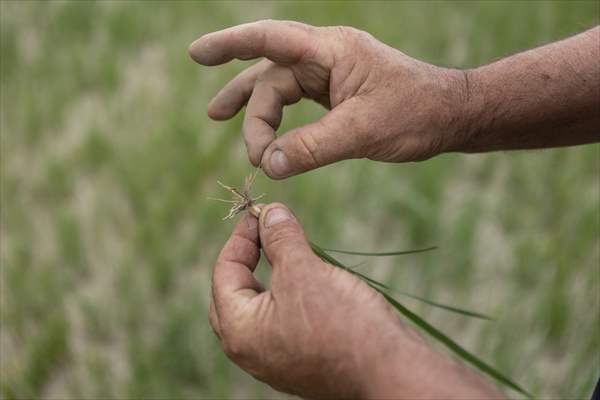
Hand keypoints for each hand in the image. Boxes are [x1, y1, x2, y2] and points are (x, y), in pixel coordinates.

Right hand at [189, 20, 467, 178]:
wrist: (451, 115)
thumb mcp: (362, 132)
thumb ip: (313, 148)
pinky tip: (267, 132)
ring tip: (217, 118)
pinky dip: (277, 117)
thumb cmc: (416, 114)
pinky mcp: (335, 92)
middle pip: (270, 76)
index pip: (270, 40)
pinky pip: (295, 100)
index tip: (196, 53)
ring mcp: (330, 73)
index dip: (230, 44)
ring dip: (253, 108)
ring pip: (278, 86)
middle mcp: (325, 55)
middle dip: (251, 110)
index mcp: (331, 51)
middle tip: (253, 155)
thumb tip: (269, 165)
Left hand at [209, 203, 501, 398]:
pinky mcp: (301, 358)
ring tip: (289, 246)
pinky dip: (289, 292)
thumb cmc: (341, 322)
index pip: (224, 272)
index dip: (241, 236)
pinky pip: (283, 318)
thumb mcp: (304, 271)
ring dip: (271, 273)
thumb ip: (280, 239)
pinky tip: (307, 276)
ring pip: (261, 305)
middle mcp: (251, 350)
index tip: (261, 212)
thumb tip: (269, 212)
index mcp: (239, 331)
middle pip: (236, 291)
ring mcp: (276, 358)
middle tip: (268, 229)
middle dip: (250, 256)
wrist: (390, 369)